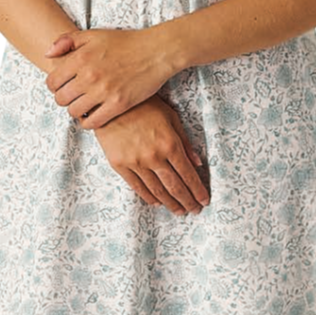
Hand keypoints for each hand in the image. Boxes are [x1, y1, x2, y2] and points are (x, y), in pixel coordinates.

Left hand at [43, 26, 174, 129]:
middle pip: (61, 99)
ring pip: (74, 112)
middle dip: (64, 99)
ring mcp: (104, 91)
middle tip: (73, 97)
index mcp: (80, 58)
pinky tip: (93, 115)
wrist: (156, 52)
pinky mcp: (118, 104)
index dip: (54, 86)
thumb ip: (67, 41)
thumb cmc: (125, 42)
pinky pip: (92, 122)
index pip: (52, 82)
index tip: (63, 86)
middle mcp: (89, 76)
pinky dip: (88, 122)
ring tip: (83, 106)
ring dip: (76, 111)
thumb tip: (47, 54)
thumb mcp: (93, 34)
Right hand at [93, 95, 209, 215]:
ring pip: (157, 191)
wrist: (110, 104)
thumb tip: (198, 163)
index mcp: (169, 144)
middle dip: (187, 202)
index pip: (188, 175)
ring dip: (170, 204)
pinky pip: (137, 187)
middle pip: (175, 187)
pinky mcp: (120, 165)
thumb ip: (184, 142)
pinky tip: (157, 203)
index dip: (198, 191)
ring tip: (179, 211)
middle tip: (194, 211)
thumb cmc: (144, 106)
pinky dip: (149, 197)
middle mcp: (154, 157)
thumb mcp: (171, 117)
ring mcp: (136, 163)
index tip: (204, 201)